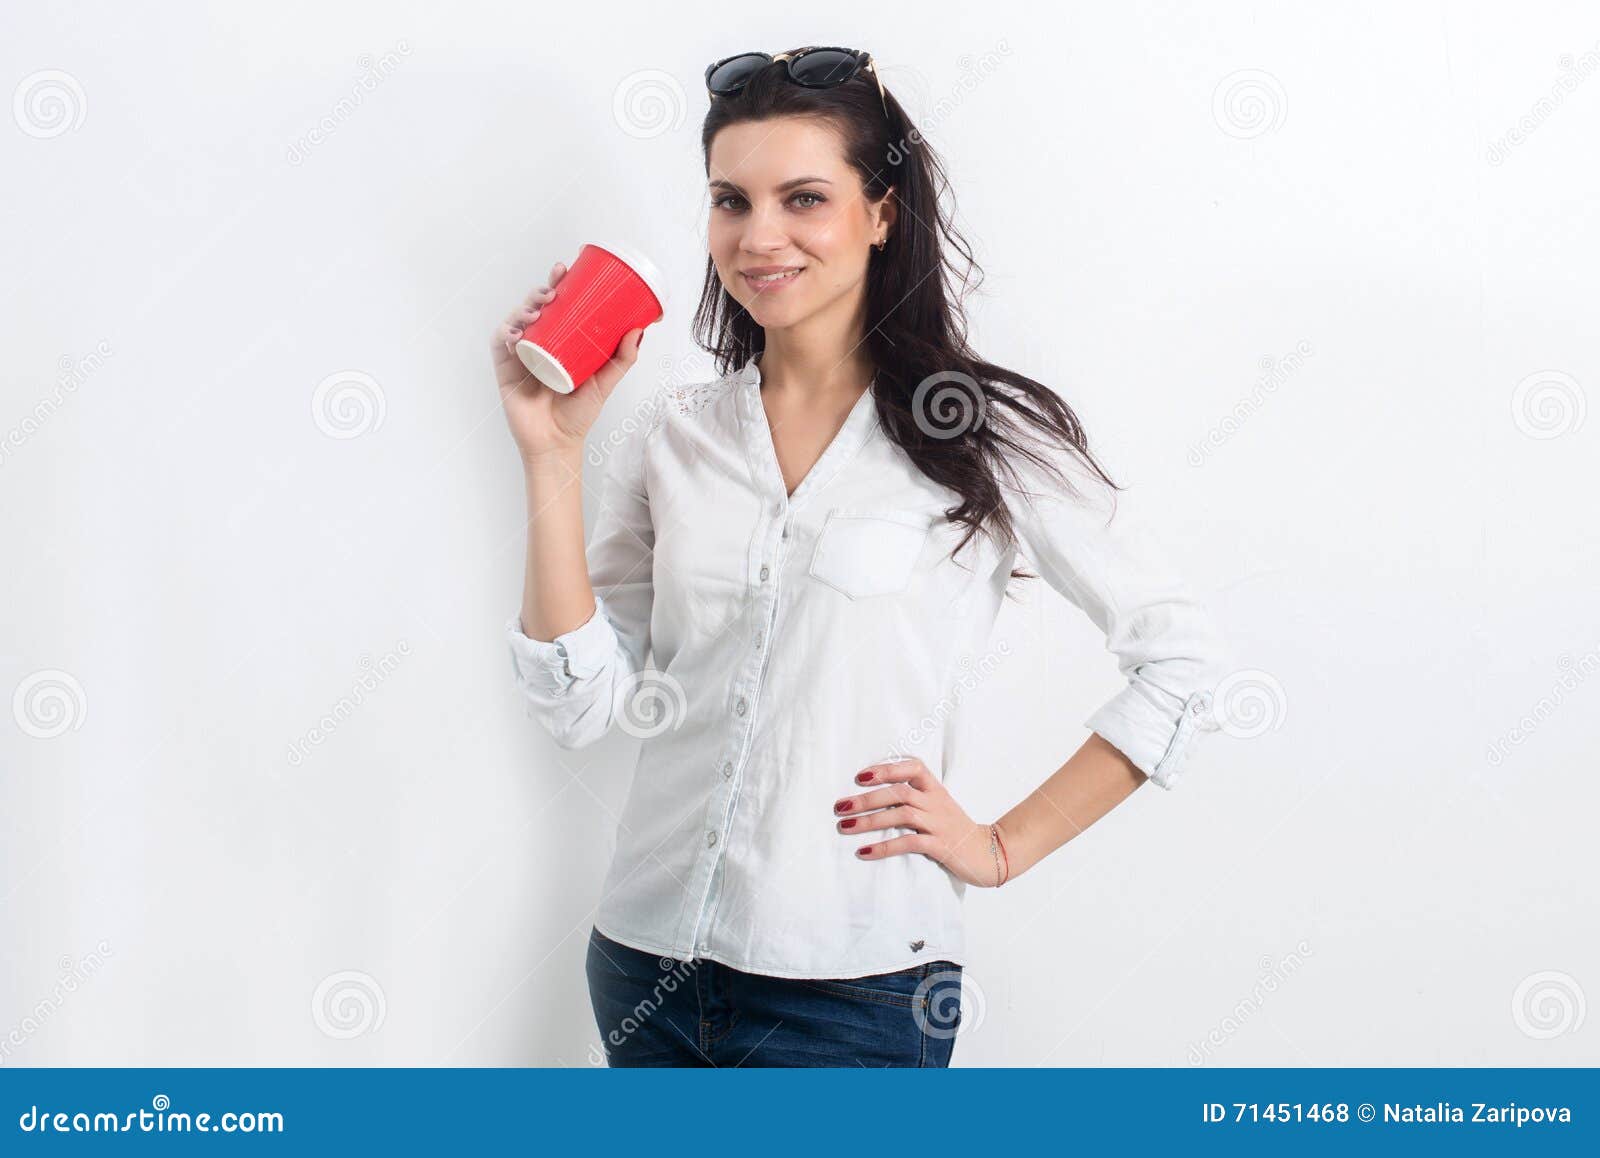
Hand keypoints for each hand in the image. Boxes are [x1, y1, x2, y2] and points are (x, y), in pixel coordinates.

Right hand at [491, 259, 647, 461]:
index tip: (564, 270)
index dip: (557, 285)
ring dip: (523, 309)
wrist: (558, 443)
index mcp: (559, 342)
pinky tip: (516, 332)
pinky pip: (500, 344)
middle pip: (534, 308)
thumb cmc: (579, 415)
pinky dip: (505, 333)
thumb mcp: (605, 383)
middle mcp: (539, 344)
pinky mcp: (505, 369)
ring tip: (538, 311)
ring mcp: (520, 355)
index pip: (556, 307)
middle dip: (540, 291)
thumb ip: (622, 359)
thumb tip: (640, 330)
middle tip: (552, 289)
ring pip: (516, 321)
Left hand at [832, 757, 1005, 886]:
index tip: (860, 777)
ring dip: (869, 821)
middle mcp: (936, 802)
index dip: (886, 769)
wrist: (988, 853)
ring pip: (901, 814)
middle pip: (898, 792)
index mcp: (935, 789)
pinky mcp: (940, 846)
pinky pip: (908, 843)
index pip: (913, 768)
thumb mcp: (938, 806)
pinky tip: (864, 851)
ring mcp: (939, 824)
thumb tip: (874, 796)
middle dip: (866, 799)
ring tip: (845, 827)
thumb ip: (914, 797)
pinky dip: (884, 847)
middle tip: (840, 807)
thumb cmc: (955, 829)